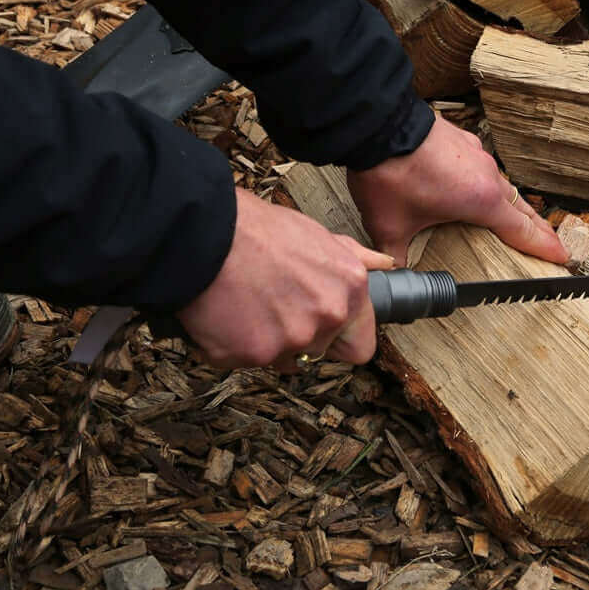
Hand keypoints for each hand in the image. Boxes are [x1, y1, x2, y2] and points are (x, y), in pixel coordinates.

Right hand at [177, 188, 393, 370]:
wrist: (205, 231)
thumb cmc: (257, 229)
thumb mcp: (316, 234)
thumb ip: (352, 257)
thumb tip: (383, 264)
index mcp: (349, 290)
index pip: (359, 347)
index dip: (337, 340)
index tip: (318, 326)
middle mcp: (327, 318)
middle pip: (315, 352)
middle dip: (294, 335)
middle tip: (268, 302)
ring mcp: (291, 340)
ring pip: (279, 358)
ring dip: (263, 339)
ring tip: (244, 302)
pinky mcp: (252, 355)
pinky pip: (243, 360)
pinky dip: (230, 344)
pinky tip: (224, 312)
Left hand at [347, 114, 568, 266]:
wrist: (376, 126)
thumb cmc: (389, 175)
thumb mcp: (390, 227)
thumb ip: (397, 255)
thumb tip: (394, 274)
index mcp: (481, 199)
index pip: (522, 230)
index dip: (543, 247)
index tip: (562, 258)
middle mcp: (485, 174)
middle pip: (519, 207)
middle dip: (535, 228)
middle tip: (550, 242)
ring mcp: (474, 153)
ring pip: (500, 184)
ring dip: (508, 203)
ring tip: (512, 218)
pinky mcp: (458, 139)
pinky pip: (480, 167)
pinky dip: (483, 182)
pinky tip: (471, 187)